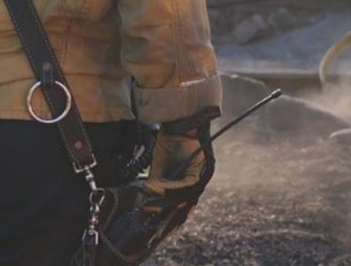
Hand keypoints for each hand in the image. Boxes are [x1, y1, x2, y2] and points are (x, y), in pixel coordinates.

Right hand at [102, 109, 216, 261]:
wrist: (178, 120)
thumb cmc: (169, 142)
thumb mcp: (160, 168)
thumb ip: (157, 186)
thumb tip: (146, 204)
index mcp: (191, 182)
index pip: (182, 206)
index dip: (170, 219)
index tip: (158, 230)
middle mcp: (201, 181)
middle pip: (185, 205)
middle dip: (168, 216)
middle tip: (151, 222)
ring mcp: (204, 175)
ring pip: (185, 197)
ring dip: (164, 201)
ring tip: (148, 203)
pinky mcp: (202, 168)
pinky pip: (185, 185)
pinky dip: (168, 188)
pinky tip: (154, 189)